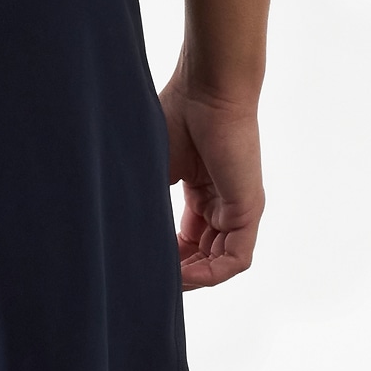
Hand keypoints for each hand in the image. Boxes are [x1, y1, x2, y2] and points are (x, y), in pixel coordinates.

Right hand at [160, 60, 264, 289]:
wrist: (205, 89)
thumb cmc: (178, 114)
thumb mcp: (156, 166)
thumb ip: (148, 200)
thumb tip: (122, 232)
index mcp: (202, 190)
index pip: (188, 237)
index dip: (167, 256)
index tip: (141, 262)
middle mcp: (223, 202)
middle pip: (204, 254)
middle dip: (178, 272)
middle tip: (149, 279)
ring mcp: (238, 207)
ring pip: (219, 261)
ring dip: (192, 277)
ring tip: (162, 282)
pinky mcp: (248, 209)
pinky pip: (234, 259)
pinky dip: (210, 273)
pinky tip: (182, 276)